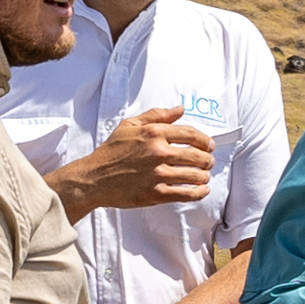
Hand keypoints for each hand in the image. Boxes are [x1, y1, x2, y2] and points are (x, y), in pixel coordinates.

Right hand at [53, 105, 214, 212]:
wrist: (95, 178)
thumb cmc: (112, 151)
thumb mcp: (130, 125)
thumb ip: (157, 115)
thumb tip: (179, 109)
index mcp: (154, 133)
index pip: (190, 134)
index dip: (205, 140)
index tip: (209, 145)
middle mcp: (158, 153)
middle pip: (197, 156)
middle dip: (208, 159)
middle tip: (209, 162)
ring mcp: (158, 175)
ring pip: (194, 176)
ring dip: (204, 176)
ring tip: (205, 176)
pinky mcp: (155, 194)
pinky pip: (185, 194)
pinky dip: (198, 193)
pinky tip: (202, 190)